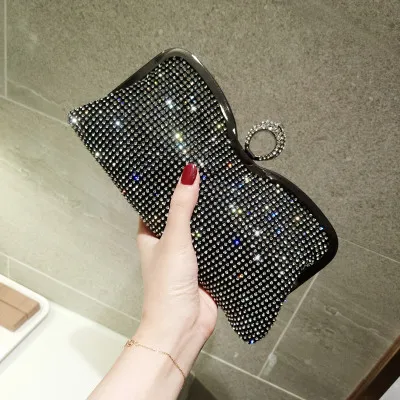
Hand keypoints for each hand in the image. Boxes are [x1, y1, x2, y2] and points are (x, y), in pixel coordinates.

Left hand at [134, 163, 217, 373]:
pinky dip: (223, 236)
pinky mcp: (207, 267)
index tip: (179, 167)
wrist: (183, 327)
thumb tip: (189, 173)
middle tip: (209, 175)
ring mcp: (188, 256)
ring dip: (210, 218)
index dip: (165, 187)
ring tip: (225, 190)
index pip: (156, 205)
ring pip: (200, 231)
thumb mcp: (174, 239)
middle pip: (181, 216)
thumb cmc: (167, 285)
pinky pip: (215, 246)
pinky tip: (235, 220)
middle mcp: (168, 244)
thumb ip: (181, 207)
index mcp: (151, 236)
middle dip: (193, 200)